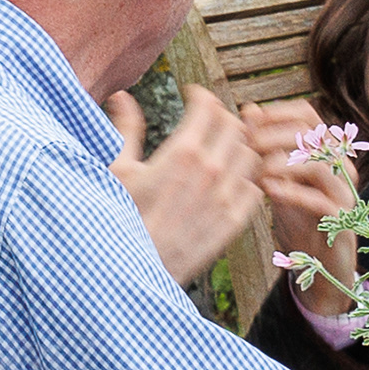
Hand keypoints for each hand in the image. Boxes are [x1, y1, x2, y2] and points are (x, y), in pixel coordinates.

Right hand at [105, 88, 262, 283]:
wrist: (129, 273)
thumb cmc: (115, 219)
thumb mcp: (114, 170)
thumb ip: (125, 129)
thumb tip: (121, 96)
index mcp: (183, 153)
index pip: (209, 108)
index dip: (201, 96)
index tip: (193, 96)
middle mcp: (212, 171)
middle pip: (234, 127)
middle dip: (221, 118)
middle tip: (207, 121)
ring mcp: (226, 198)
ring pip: (250, 155)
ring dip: (237, 147)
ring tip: (220, 150)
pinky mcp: (233, 224)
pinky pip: (254, 189)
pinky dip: (245, 180)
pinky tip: (227, 182)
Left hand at [240, 98, 358, 296]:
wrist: (314, 259)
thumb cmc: (295, 214)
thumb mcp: (276, 177)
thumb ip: (265, 145)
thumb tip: (248, 109)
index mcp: (325, 149)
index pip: (306, 114)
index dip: (276, 113)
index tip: (245, 120)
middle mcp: (340, 164)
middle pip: (312, 134)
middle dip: (275, 136)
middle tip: (246, 146)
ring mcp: (345, 191)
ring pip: (320, 163)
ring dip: (284, 163)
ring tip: (256, 170)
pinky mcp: (343, 219)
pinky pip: (320, 200)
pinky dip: (293, 193)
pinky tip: (269, 191)